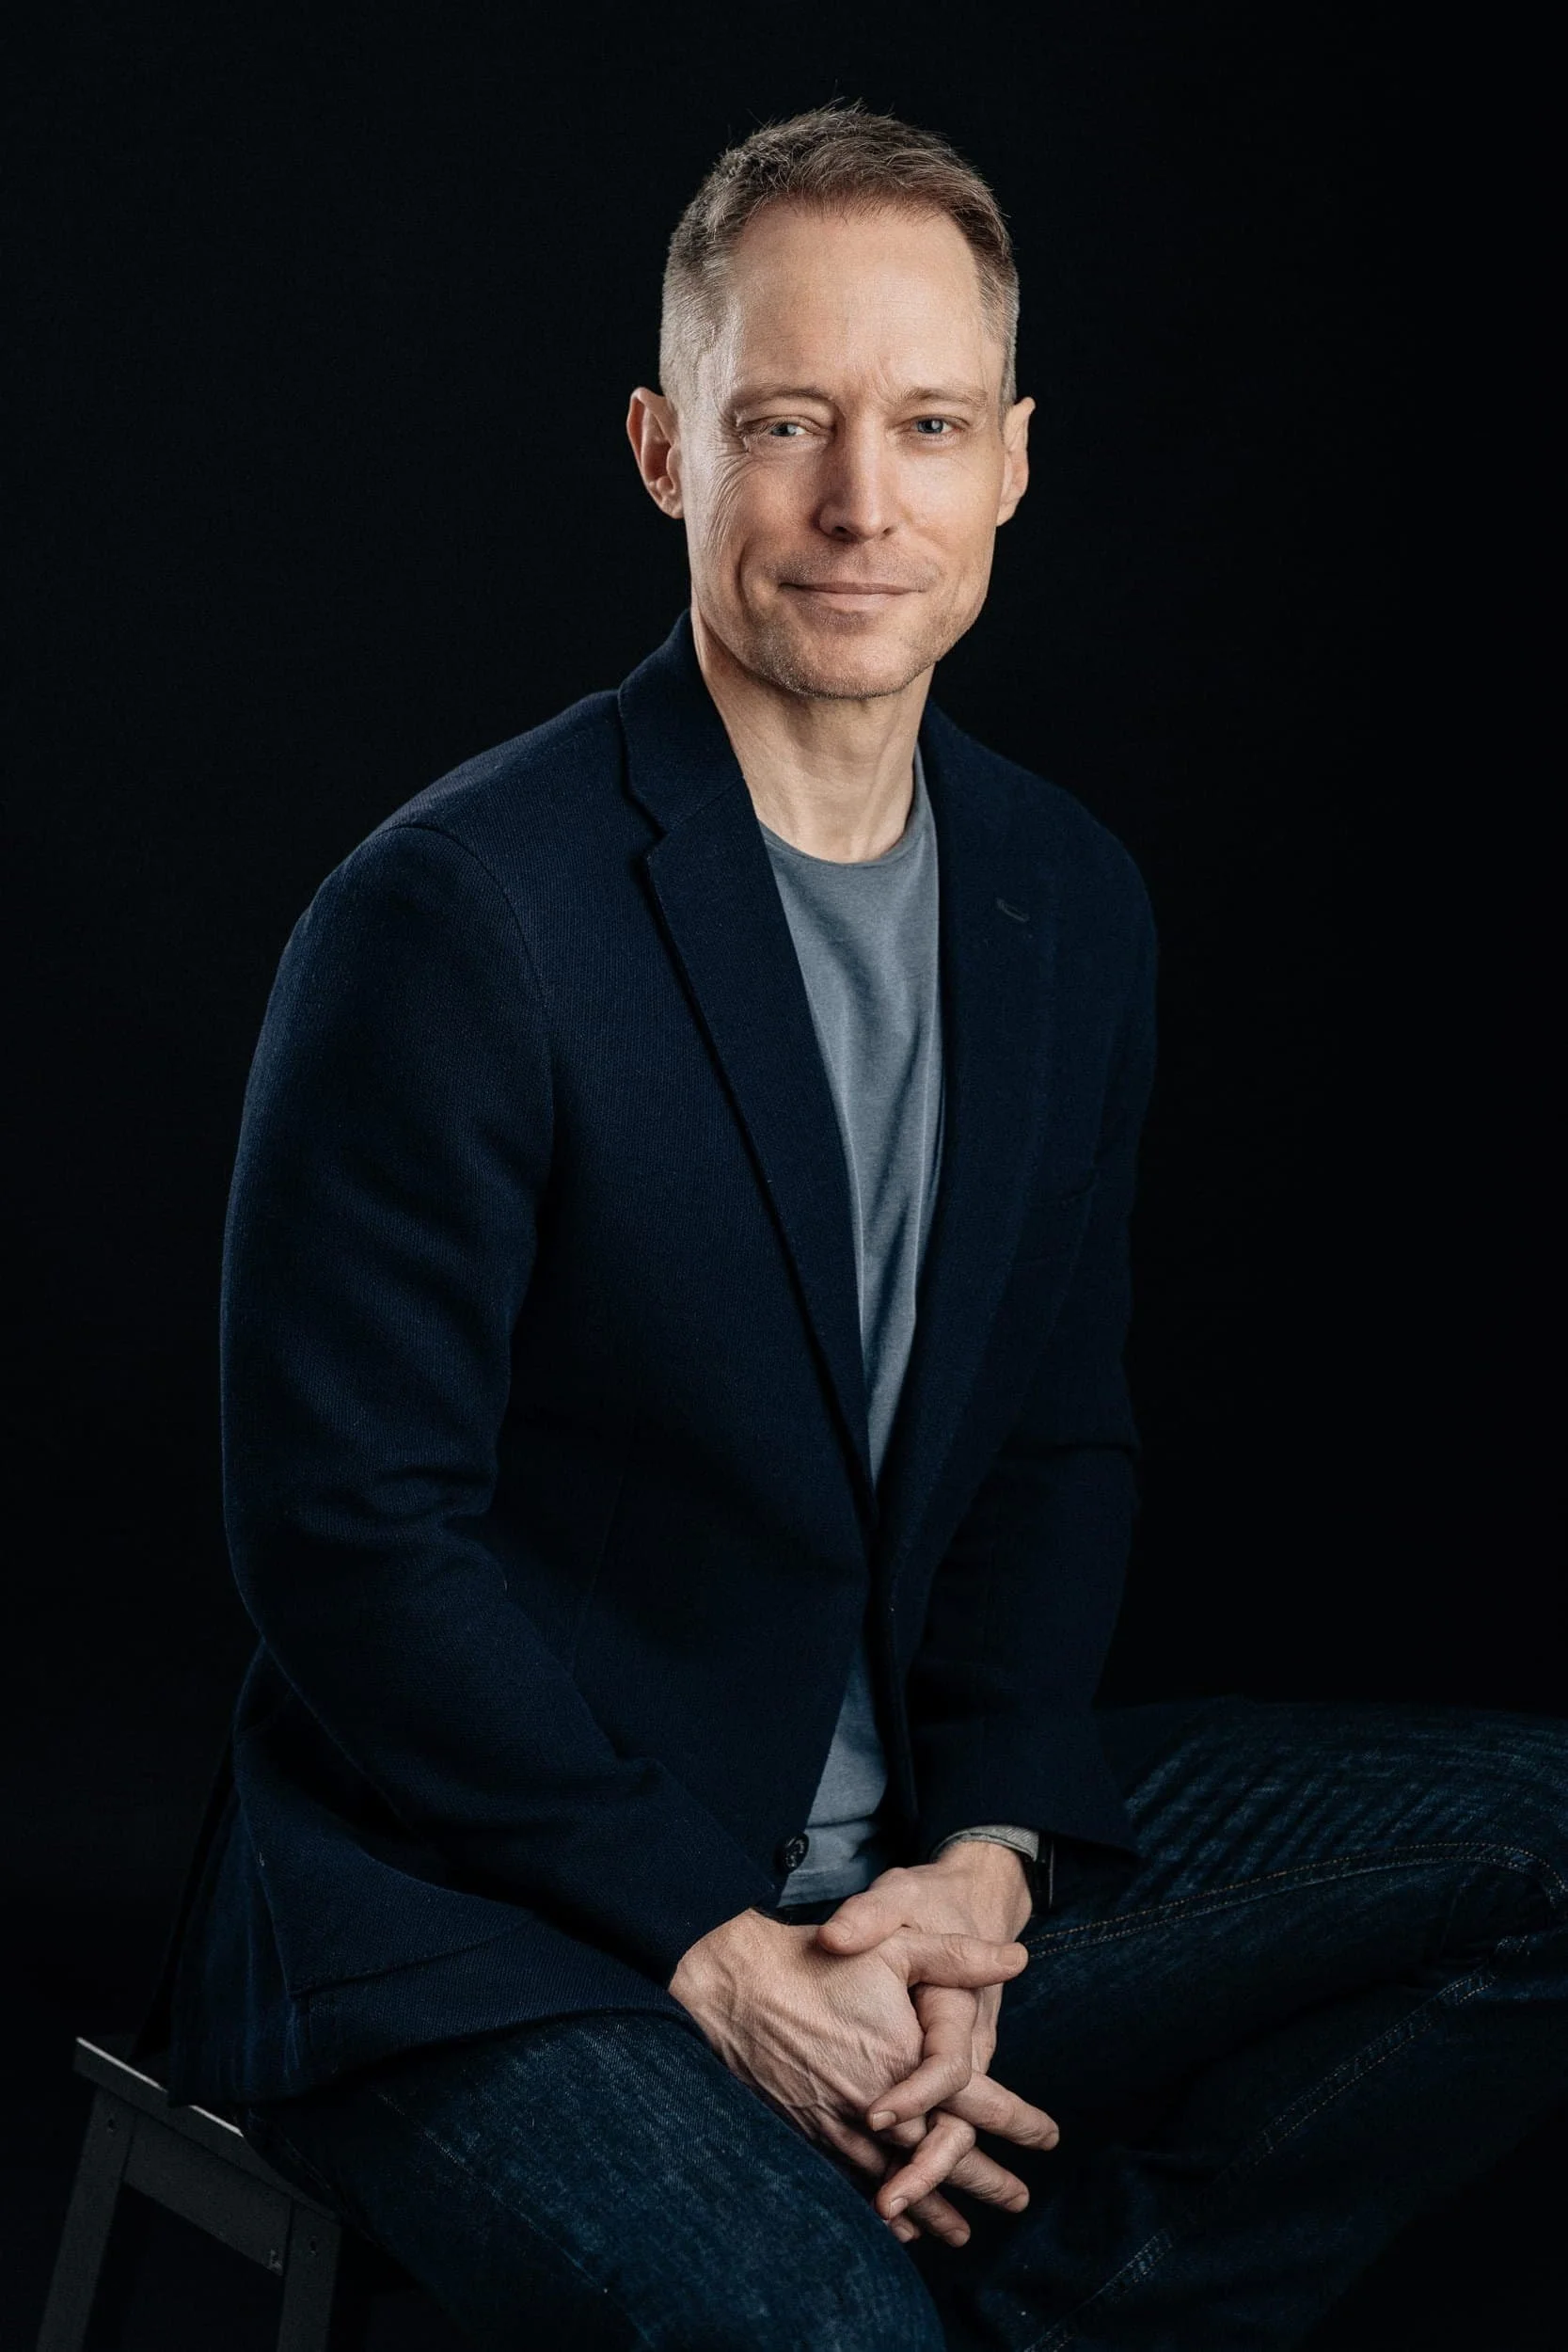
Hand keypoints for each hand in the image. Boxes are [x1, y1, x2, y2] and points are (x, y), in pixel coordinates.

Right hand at [669, 1905, 1049, 2244]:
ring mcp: (841, 2126)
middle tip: (1020, 2200)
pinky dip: (880, 2208)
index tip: (1050, 2137)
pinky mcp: (810, 2134)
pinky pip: (855, 2183)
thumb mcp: (895, 1944)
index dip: (1018, 2121)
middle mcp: (879, 2106)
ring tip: (965, 2233)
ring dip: (936, 2206)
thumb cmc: (819, 1963)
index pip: (977, 2103)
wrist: (735, 1987)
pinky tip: (895, 2228)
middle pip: (945, 2154)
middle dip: (985, 2180)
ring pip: (901, 2179)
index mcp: (907, 2061)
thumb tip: (1018, 1959)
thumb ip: (958, 1957)